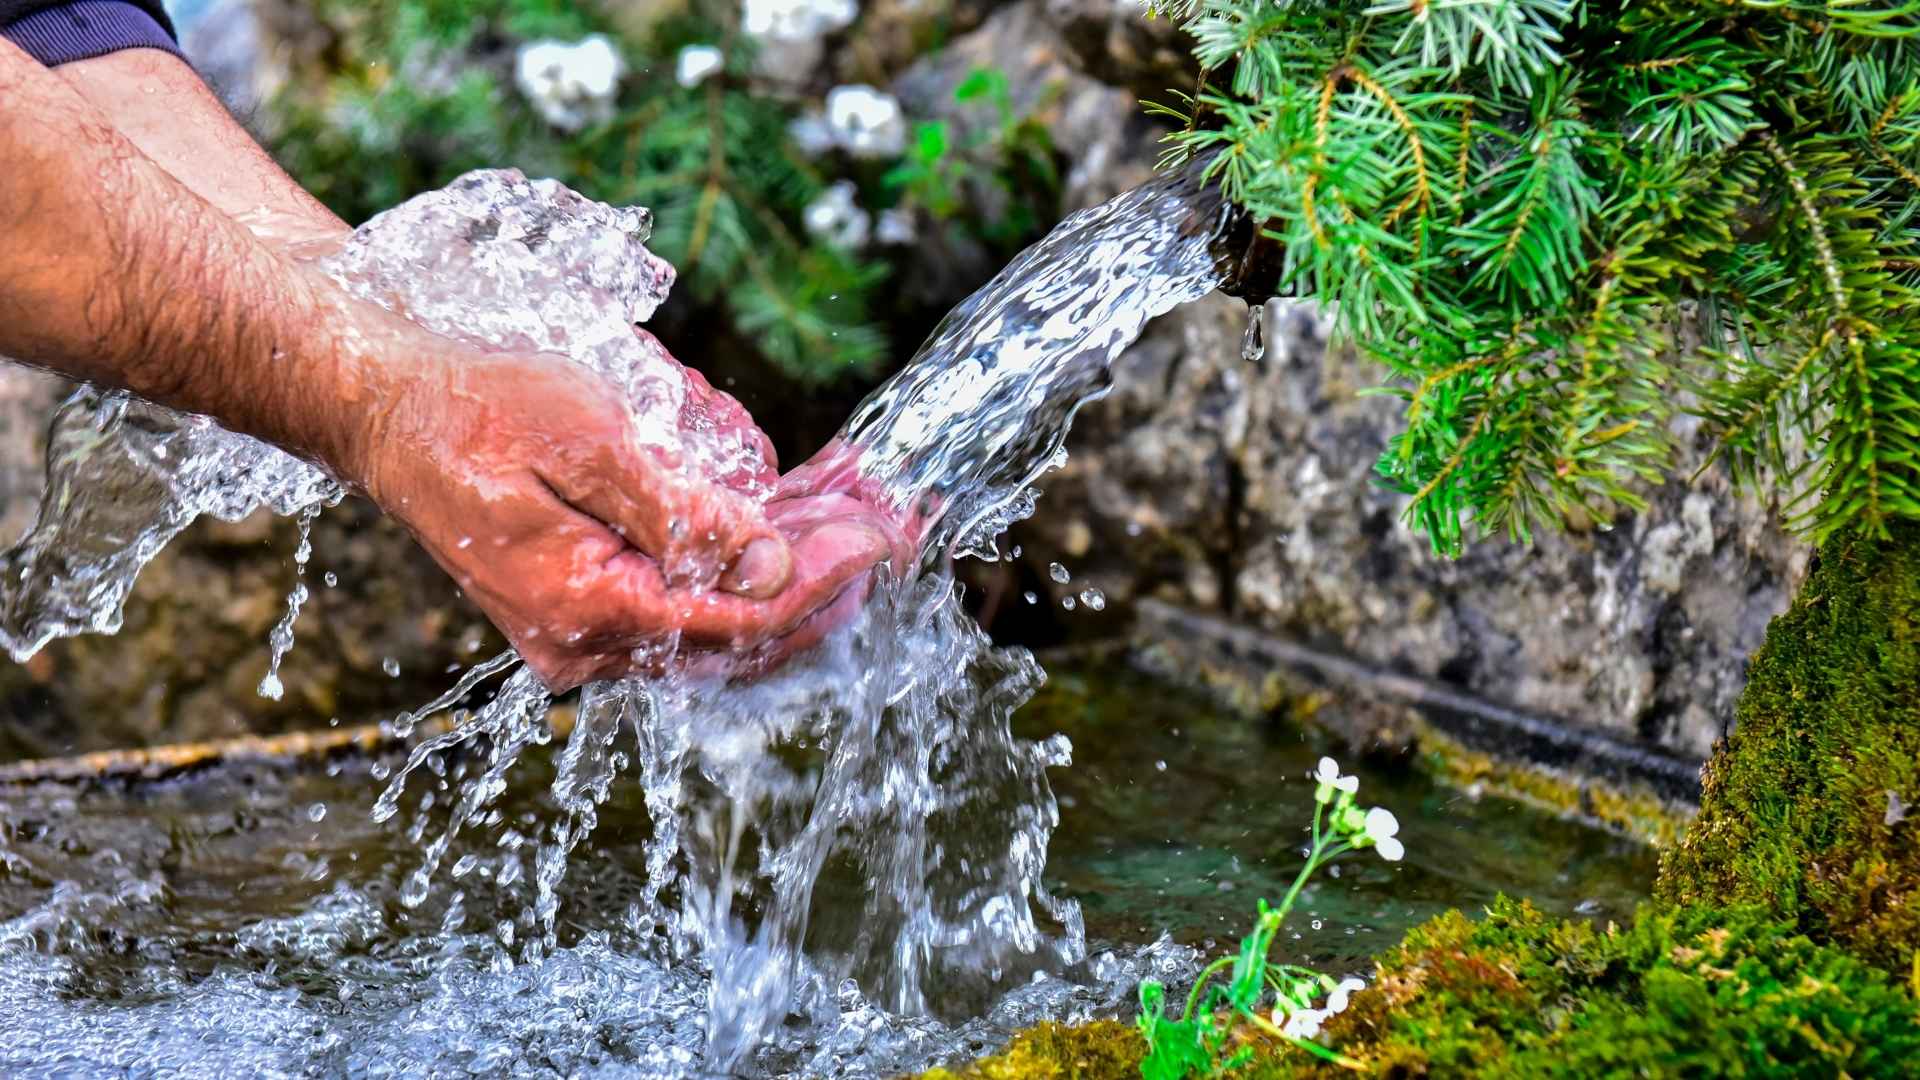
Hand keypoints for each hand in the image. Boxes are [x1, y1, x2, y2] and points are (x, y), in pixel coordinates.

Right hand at [346, 346, 891, 689]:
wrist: (386, 407)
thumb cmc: (476, 409)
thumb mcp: (590, 442)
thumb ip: (684, 513)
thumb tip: (773, 564)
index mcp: (587, 613)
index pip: (739, 622)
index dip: (823, 581)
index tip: (888, 533)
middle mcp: (589, 643)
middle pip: (743, 632)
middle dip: (827, 575)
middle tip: (900, 521)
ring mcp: (587, 629)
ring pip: (723, 613)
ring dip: (795, 560)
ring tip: (861, 503)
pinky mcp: (590, 601)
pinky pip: (688, 592)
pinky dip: (744, 552)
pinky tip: (792, 503)